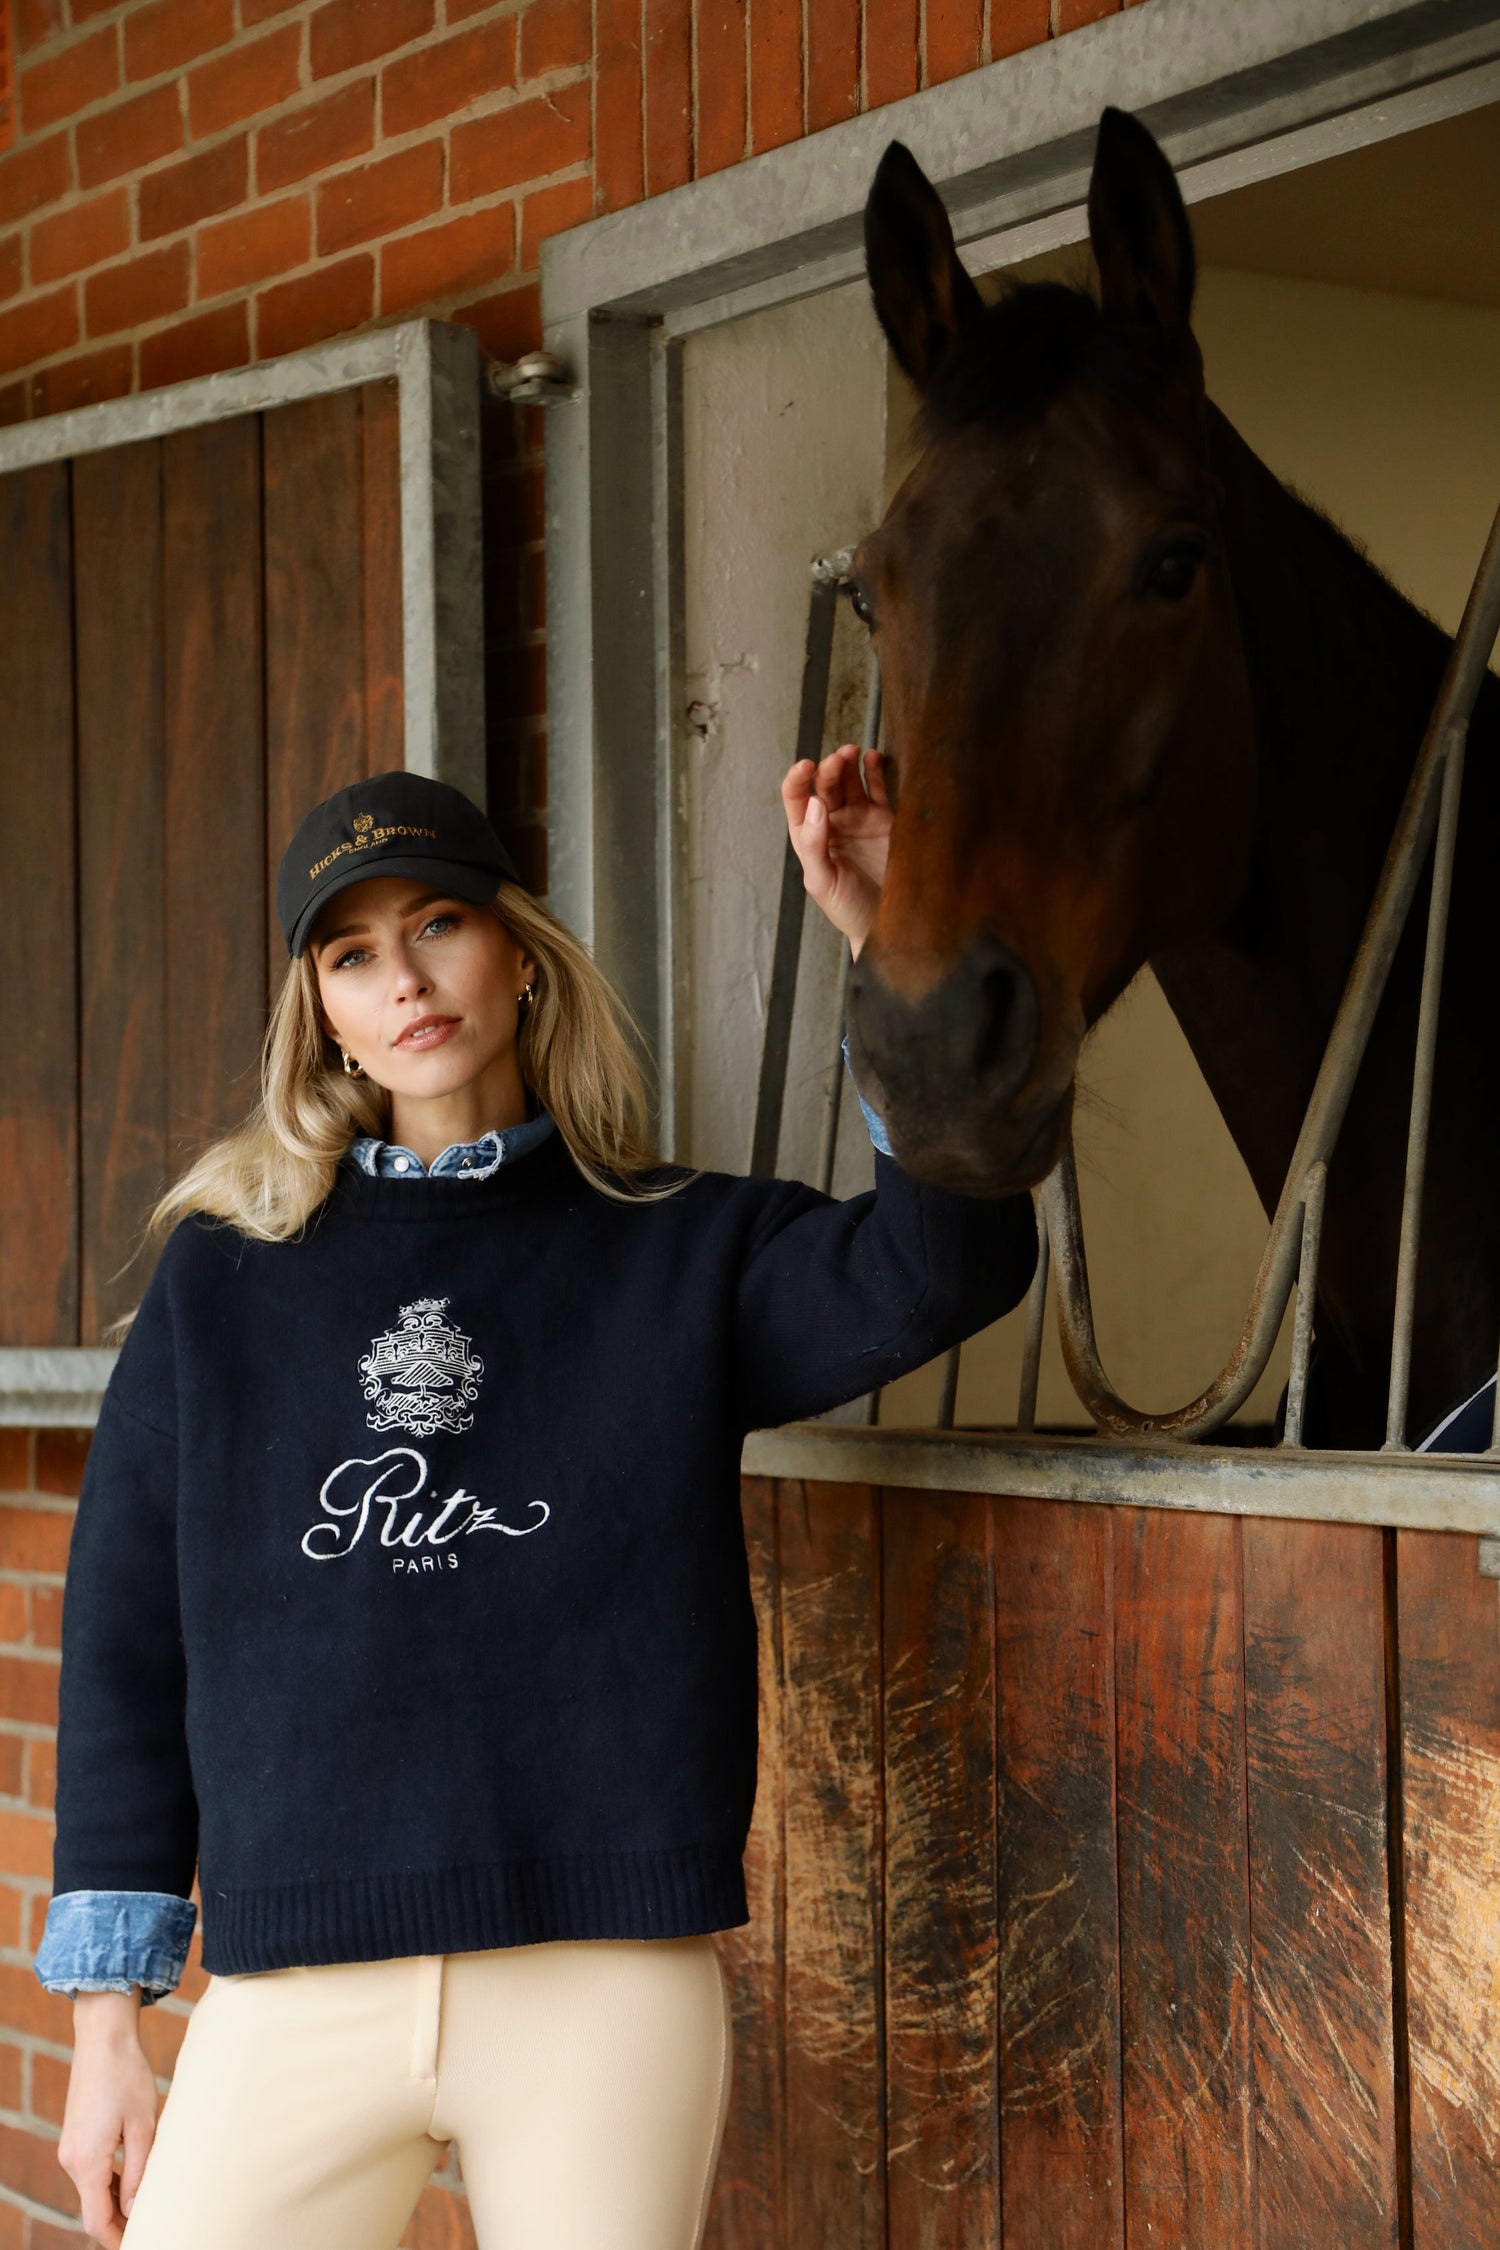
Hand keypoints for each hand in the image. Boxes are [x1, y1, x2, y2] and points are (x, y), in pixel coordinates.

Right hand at [59, 1991, 157, 2245]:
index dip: (117, 2238)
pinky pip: (90, 2171)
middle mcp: (71, 2160)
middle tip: (152, 2226)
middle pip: (93, 2208)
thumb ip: (138, 2172)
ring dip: (115, 2201)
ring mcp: (70, 2147)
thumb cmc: (128, 2077)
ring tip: (148, 2204)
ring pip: (92, 2189)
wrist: (103, 2038)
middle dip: (119, 2222)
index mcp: (86, 2162)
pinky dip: (109, 2181)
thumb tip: (135, 2208)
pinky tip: (133, 2177)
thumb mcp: (143, 2126)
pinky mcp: (75, 2135)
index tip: (141, 2242)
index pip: (97, 2220)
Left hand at [781, 744, 892, 960]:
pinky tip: (874, 758)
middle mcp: (831, 823)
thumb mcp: (822, 882)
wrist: (886, 925)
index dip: (798, 779)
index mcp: (809, 836)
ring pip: (849, 780)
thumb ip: (814, 844)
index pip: (796, 798)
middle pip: (825, 784)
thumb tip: (814, 804)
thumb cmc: (847, 910)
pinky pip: (877, 787)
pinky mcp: (884, 820)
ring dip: (849, 763)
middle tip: (839, 759)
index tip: (806, 767)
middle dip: (829, 767)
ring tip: (854, 752)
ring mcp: (858, 819)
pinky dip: (875, 770)